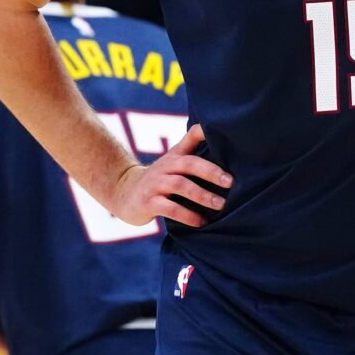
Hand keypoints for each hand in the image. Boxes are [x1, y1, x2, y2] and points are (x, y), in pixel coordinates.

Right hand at [105, 125, 231, 227]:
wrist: (124, 193)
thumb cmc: (159, 178)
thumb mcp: (173, 160)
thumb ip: (192, 148)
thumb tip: (219, 139)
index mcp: (175, 156)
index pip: (191, 138)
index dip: (204, 132)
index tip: (223, 134)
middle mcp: (166, 166)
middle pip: (190, 164)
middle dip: (211, 172)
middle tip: (230, 182)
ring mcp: (156, 184)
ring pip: (181, 185)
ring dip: (202, 195)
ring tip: (220, 204)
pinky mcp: (149, 203)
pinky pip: (170, 209)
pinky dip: (187, 215)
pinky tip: (201, 222)